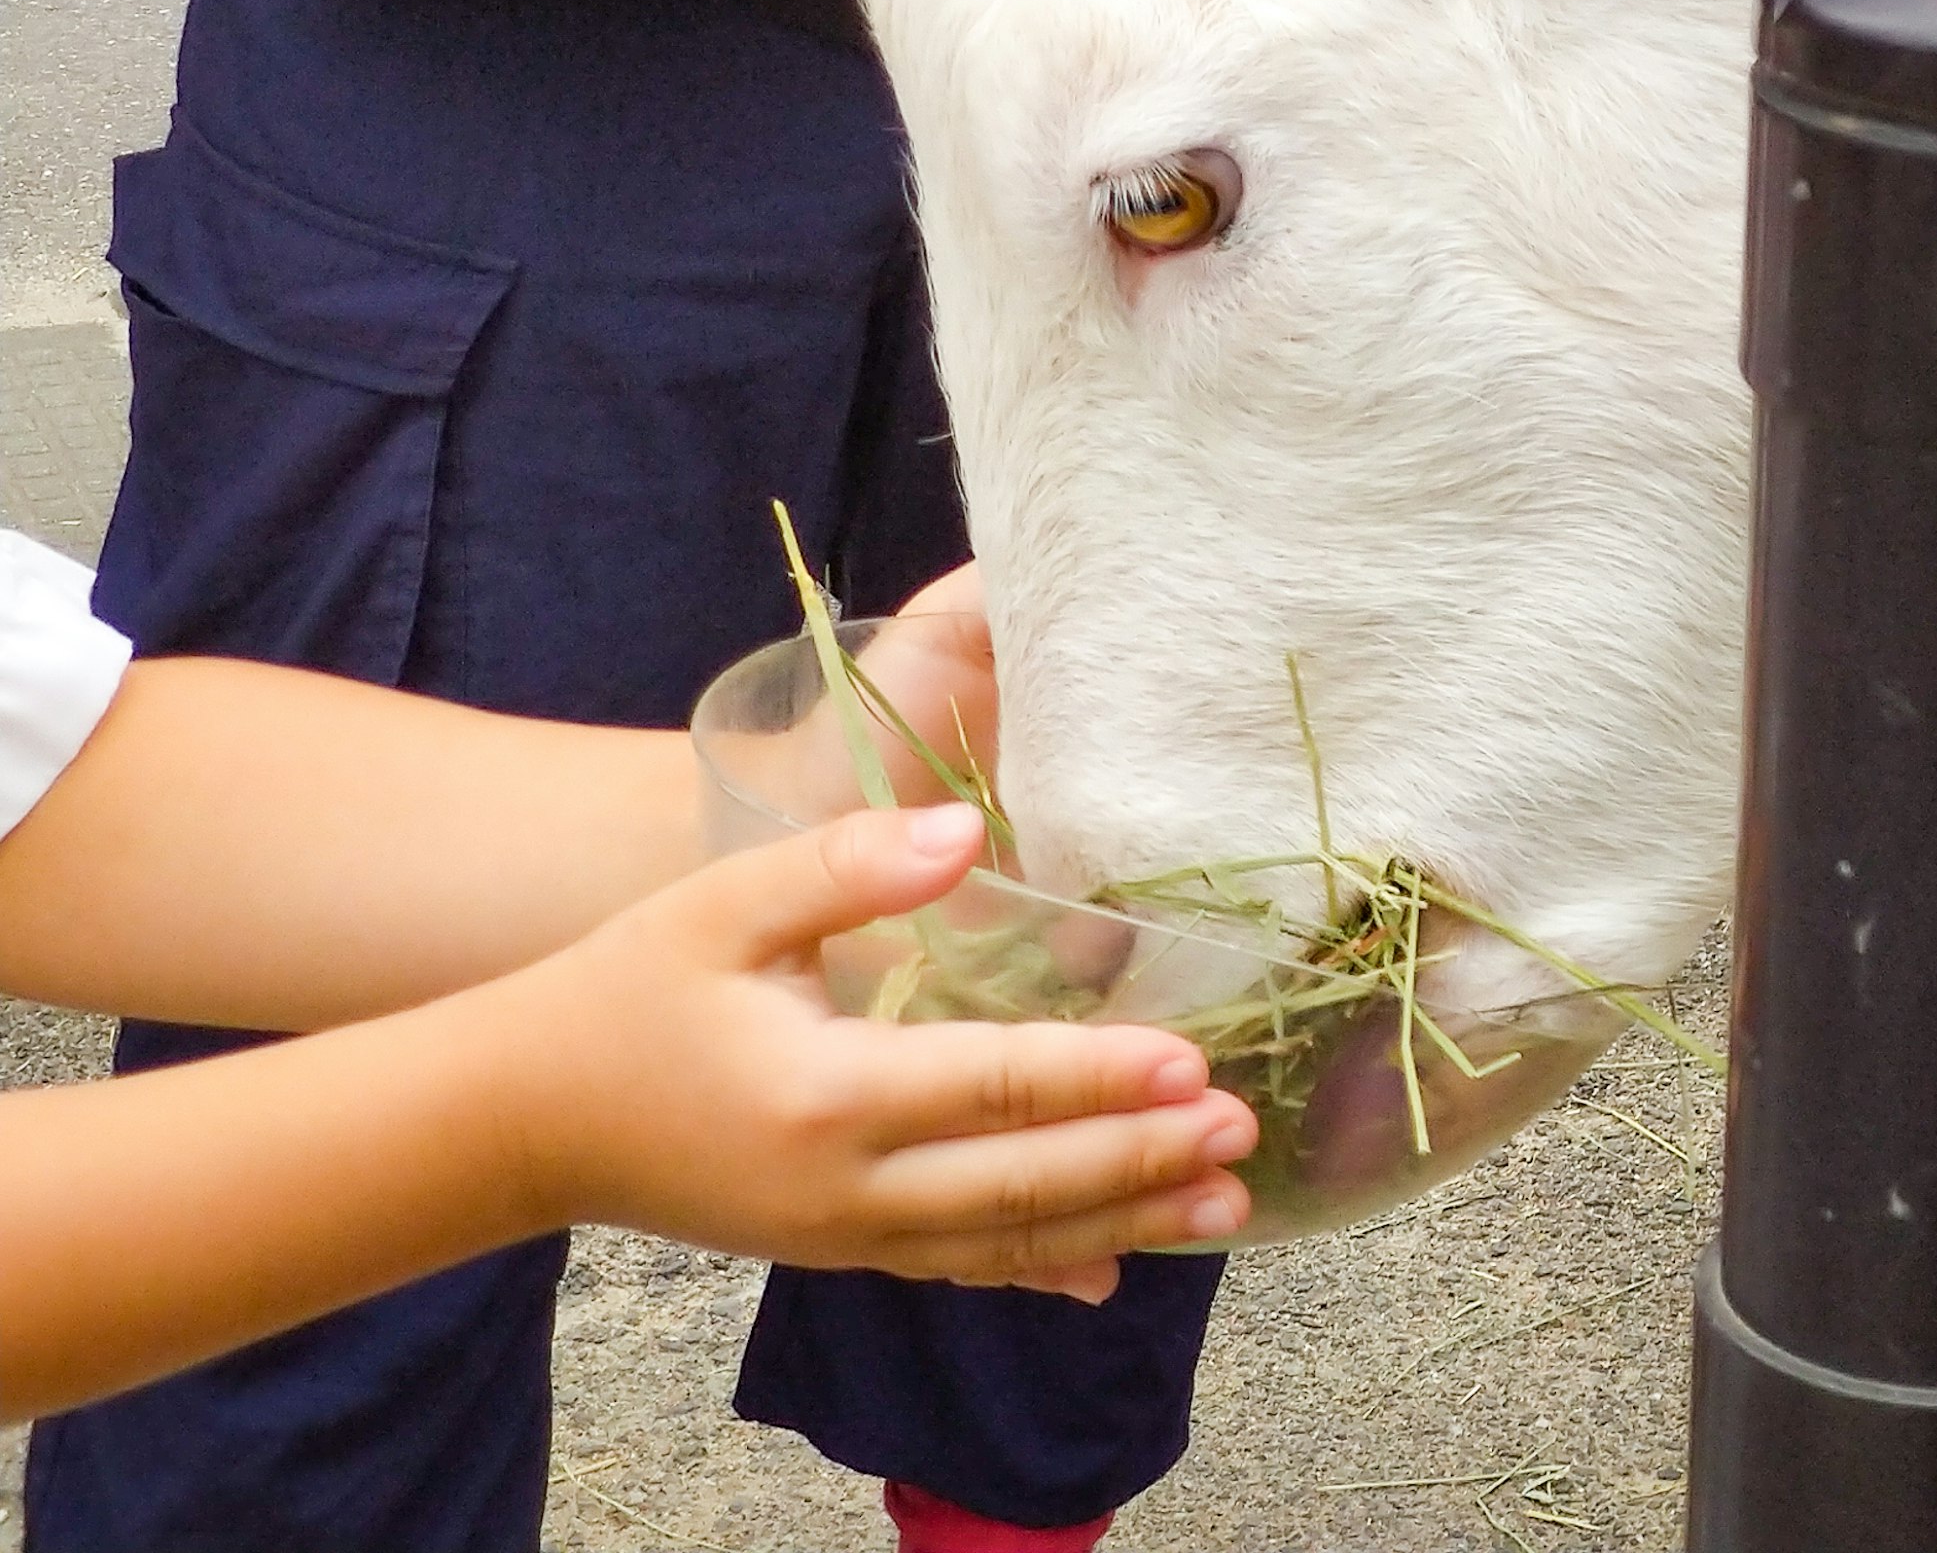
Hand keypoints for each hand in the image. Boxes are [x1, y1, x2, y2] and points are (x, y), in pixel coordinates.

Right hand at [483, 806, 1255, 1296]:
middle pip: (1020, 1183)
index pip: (990, 1087)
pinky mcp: (838, 1251)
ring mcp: (843, 1236)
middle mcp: (844, 1187)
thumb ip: (849, 862)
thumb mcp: (727, 902)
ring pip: (1005, 1242)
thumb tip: (965, 827)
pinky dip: (1042, 1271)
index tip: (1192, 1063)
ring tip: (1227, 1204)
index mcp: (823, 1095)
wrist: (527, 1117)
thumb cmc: (630, 990)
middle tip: (1242, 1131)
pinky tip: (1112, 1276)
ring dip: (1121, 1222)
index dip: (1096, 1078)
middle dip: (1139, 1161)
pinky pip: (958, 1270)